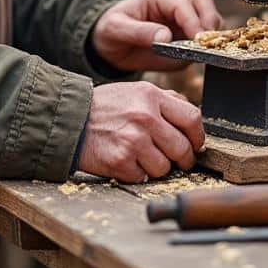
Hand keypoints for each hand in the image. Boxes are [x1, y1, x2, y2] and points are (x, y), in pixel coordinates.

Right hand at [76, 81, 203, 181]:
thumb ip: (166, 100)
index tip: (194, 144)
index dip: (197, 137)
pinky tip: (126, 161)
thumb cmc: (105, 107)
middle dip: (182, 159)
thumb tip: (192, 118)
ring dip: (157, 167)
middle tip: (176, 160)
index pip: (192, 119)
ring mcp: (133, 140)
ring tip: (142, 157)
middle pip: (183, 148)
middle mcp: (145, 117)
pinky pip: (143, 177)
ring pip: (165, 167)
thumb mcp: (136, 90)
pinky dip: (137, 174)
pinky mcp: (120, 161)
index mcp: (152, 96)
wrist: (70, 119)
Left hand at [90, 0, 220, 71]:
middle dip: (210, 21)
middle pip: (203, 1)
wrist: (112, 44)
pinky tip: (203, 57)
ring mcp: (184, 18)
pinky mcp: (188, 35)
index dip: (192, 20)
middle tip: (208, 44)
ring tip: (206, 52)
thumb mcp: (116, 30)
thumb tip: (165, 38)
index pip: (182, 3)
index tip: (197, 39)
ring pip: (210, 17)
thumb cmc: (111, 30)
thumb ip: (139, 32)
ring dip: (213, 34)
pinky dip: (209, 46)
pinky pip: (206, 37)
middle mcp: (175, 2)